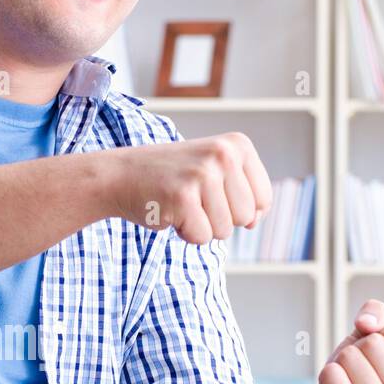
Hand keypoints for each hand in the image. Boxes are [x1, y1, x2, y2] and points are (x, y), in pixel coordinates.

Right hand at [103, 132, 273, 243]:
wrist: (121, 175)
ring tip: (182, 204)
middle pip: (245, 217)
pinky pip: (201, 237)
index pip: (263, 199)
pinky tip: (171, 212)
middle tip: (194, 199)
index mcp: (237, 146)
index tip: (214, 195)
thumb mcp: (215, 172)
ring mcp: (202, 174)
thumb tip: (254, 221)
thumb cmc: (172, 178)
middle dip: (220, 219)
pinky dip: (185, 233)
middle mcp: (223, 155)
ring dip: (201, 226)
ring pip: (224, 230)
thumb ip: (243, 193)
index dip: (239, 210)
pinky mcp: (182, 196)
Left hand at [291, 299, 383, 383]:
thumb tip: (367, 323)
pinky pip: (332, 374)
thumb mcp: (365, 341)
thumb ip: (375, 317)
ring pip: (350, 356)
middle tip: (351, 378)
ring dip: (338, 367)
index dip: (373, 339)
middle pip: (373, 343)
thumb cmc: (349, 380)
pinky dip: (325, 377)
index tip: (369, 363)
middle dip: (353, 353)